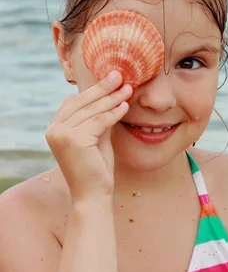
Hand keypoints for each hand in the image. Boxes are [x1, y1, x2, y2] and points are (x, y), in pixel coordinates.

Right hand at [46, 70, 131, 200]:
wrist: (94, 196)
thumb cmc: (96, 169)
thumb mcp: (96, 138)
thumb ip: (98, 120)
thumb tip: (111, 96)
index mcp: (55, 128)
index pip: (73, 102)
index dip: (93, 90)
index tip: (112, 79)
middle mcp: (54, 130)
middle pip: (82, 102)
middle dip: (103, 88)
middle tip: (120, 75)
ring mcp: (61, 134)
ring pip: (92, 110)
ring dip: (112, 99)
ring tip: (129, 89)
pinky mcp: (74, 140)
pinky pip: (99, 121)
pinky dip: (114, 113)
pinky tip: (126, 106)